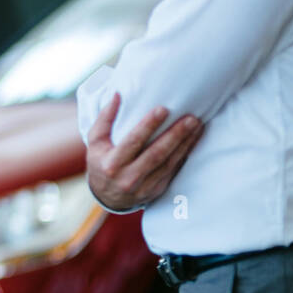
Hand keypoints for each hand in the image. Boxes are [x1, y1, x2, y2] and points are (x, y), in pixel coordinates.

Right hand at [86, 92, 202, 211]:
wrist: (107, 197)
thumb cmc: (101, 162)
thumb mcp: (95, 142)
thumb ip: (104, 119)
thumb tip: (117, 95)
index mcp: (111, 164)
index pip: (133, 142)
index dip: (148, 126)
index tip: (163, 109)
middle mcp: (128, 177)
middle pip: (156, 154)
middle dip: (175, 135)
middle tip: (191, 119)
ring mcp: (144, 187)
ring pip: (169, 163)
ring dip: (185, 143)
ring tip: (197, 126)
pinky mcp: (157, 190)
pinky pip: (173, 170)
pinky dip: (185, 154)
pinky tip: (194, 141)